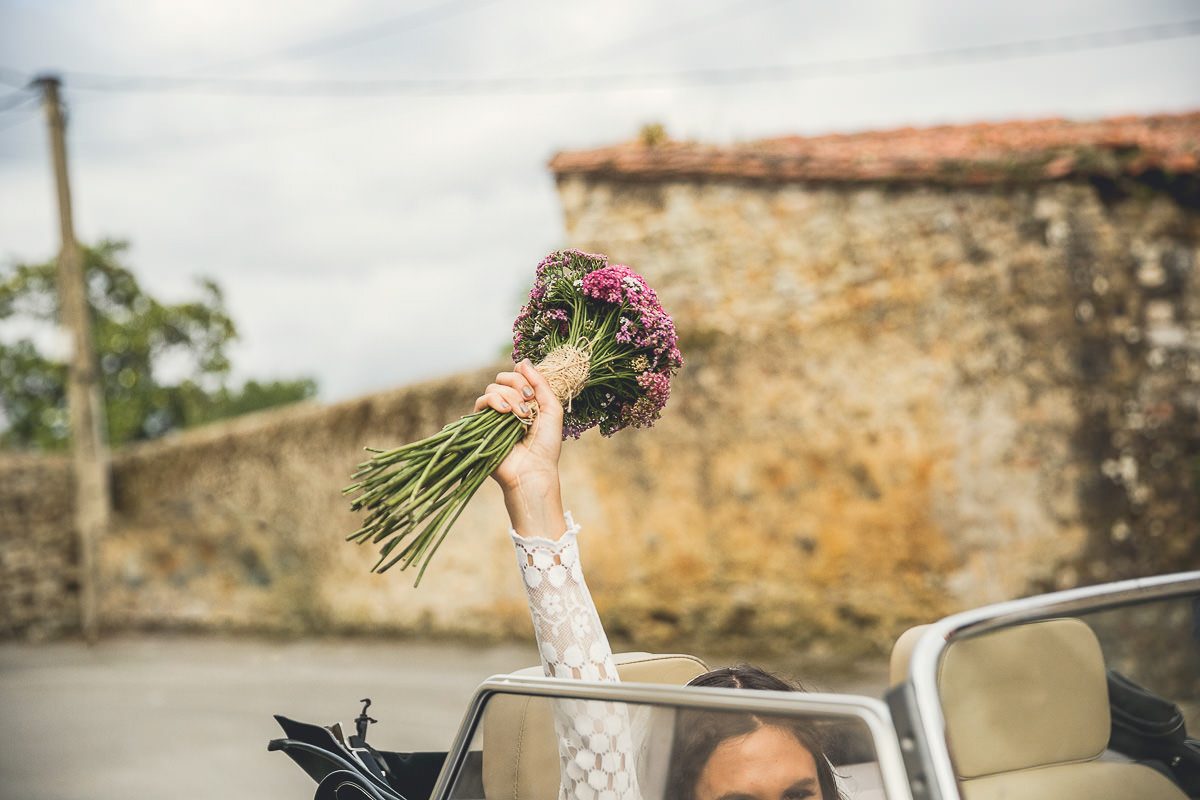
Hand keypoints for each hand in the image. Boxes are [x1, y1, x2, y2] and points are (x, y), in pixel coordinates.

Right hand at [474, 359, 566, 538]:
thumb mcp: (552, 410)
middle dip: (516, 386)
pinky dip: (493, 402)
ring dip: (508, 397)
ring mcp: (494, 416)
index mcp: (525, 402)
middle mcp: (508, 406)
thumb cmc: (546, 446)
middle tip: (528, 402)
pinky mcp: (481, 426)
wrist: (533, 472)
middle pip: (502, 379)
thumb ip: (541, 384)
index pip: (517, 376)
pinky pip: (480, 403)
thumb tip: (523, 360)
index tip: (532, 392)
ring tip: (520, 414)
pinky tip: (504, 413)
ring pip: (492, 389)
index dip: (523, 378)